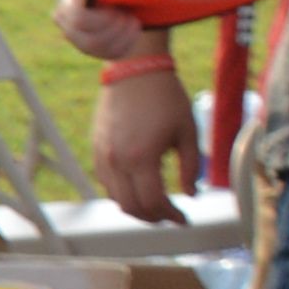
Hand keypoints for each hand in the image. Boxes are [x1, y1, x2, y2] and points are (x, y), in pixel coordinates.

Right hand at [47, 0, 151, 63]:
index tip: (120, 8)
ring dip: (122, 38)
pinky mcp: (86, 43)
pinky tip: (133, 31)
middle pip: (87, 41)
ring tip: (133, 21)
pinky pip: (105, 54)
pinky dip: (124, 46)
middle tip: (131, 16)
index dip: (103, 20)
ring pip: (95, 50)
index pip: (79, 19)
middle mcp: (63, 15)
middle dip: (115, 32)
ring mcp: (72, 32)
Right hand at [91, 60, 199, 219]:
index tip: (183, 218)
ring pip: (116, 197)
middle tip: (169, 215)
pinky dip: (122, 191)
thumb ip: (191, 168)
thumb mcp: (187, 132)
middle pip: (131, 207)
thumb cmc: (165, 97)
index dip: (170, 215)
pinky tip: (138, 185)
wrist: (134, 70)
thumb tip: (191, 194)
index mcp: (141, 157)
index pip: (153, 202)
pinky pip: (106, 182)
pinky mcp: (97, 149)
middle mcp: (117, 161)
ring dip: (136, 206)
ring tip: (154, 203)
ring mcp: (103, 155)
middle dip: (152, 217)